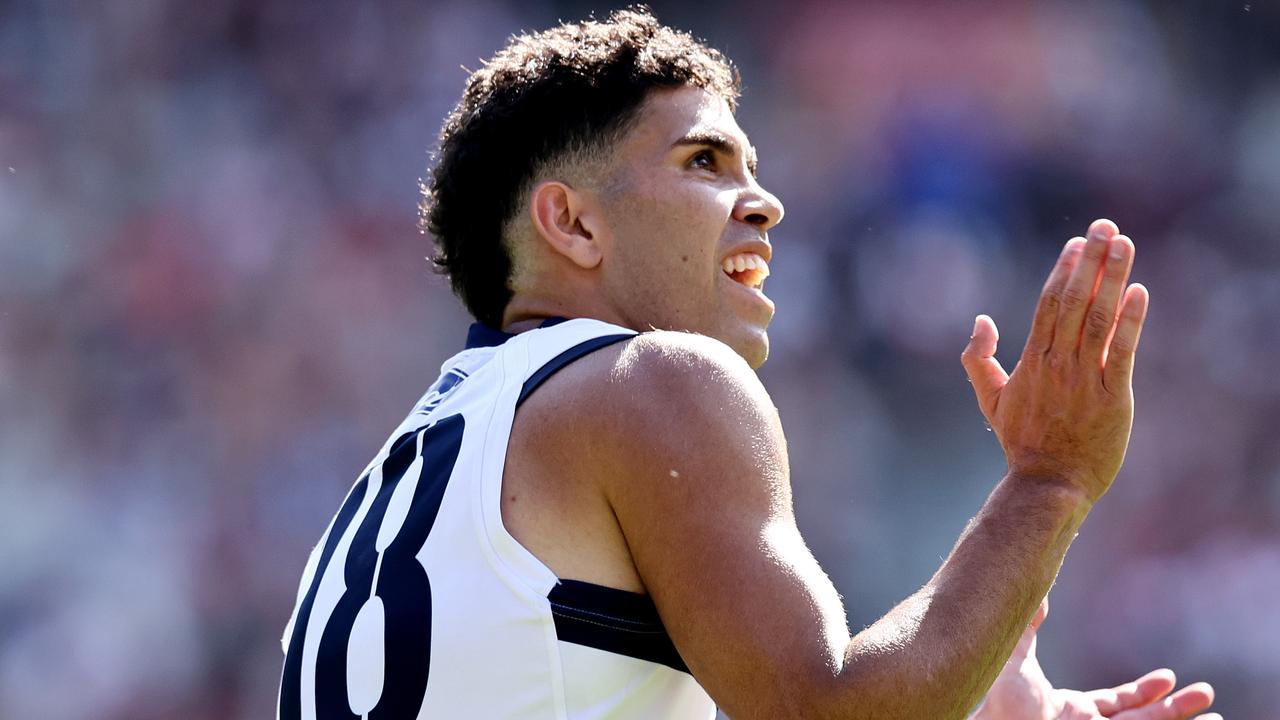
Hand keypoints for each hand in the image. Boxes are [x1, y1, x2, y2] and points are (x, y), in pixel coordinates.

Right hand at [961, 219, 1148, 501]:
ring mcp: (1085, 380)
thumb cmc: (1021, 442)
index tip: (1078, 242)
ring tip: (1124, 244)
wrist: (1048, 484)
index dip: (1064, 270)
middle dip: (1090, 261)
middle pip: (1074, 300)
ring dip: (1112, 278)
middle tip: (1104, 227)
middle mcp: (1057, 364)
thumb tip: (980, 321)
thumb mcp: (989, 399)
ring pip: (1098, 318)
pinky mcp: (1112, 398)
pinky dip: (1130, 320)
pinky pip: (1121, 351)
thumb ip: (978, 358)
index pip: (1049, 303)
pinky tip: (1139, 292)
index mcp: (1031, 361)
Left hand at [974, 599, 1218, 719]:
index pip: (1113, 706)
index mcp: (1067, 711)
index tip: (1170, 676)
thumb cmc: (993, 702)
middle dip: (1173, 710)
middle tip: (1204, 694)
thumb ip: (1026, 628)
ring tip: (1215, 715)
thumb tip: (1037, 591)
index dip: (1142, 693)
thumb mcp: (1014, 659)